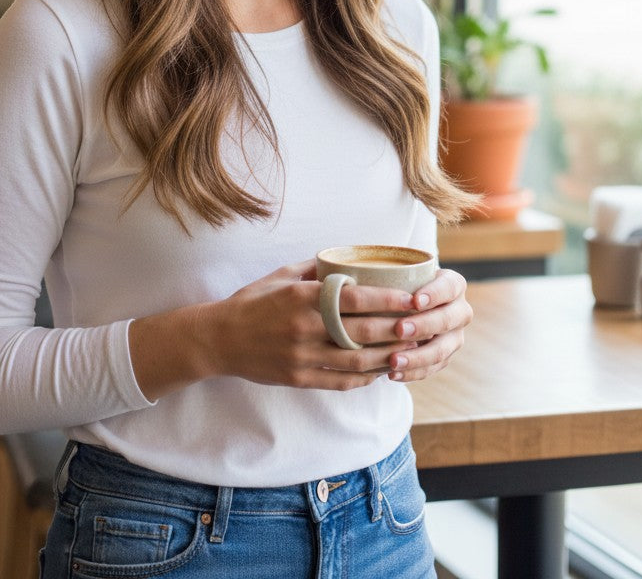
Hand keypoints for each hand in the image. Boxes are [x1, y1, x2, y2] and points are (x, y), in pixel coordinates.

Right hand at [205, 259, 426, 391]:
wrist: (219, 338)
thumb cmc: (253, 301)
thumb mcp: (282, 276)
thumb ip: (316, 270)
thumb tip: (349, 260)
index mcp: (302, 297)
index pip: (353, 298)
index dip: (386, 300)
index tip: (412, 298)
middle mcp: (304, 328)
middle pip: (361, 332)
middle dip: (397, 330)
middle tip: (422, 325)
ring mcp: (301, 357)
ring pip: (356, 362)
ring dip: (387, 357)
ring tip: (410, 351)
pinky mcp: (298, 379)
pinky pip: (340, 381)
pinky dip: (364, 378)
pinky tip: (380, 371)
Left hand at [381, 267, 471, 382]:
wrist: (410, 303)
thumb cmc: (402, 281)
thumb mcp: (403, 273)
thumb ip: (393, 274)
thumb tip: (364, 278)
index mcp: (454, 285)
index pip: (448, 287)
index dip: (434, 294)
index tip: (414, 300)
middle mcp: (460, 311)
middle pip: (447, 320)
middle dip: (423, 326)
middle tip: (399, 329)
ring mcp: (454, 337)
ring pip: (441, 351)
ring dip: (416, 357)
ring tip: (393, 360)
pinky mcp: (444, 357)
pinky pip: (430, 369)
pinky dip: (411, 373)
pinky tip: (391, 374)